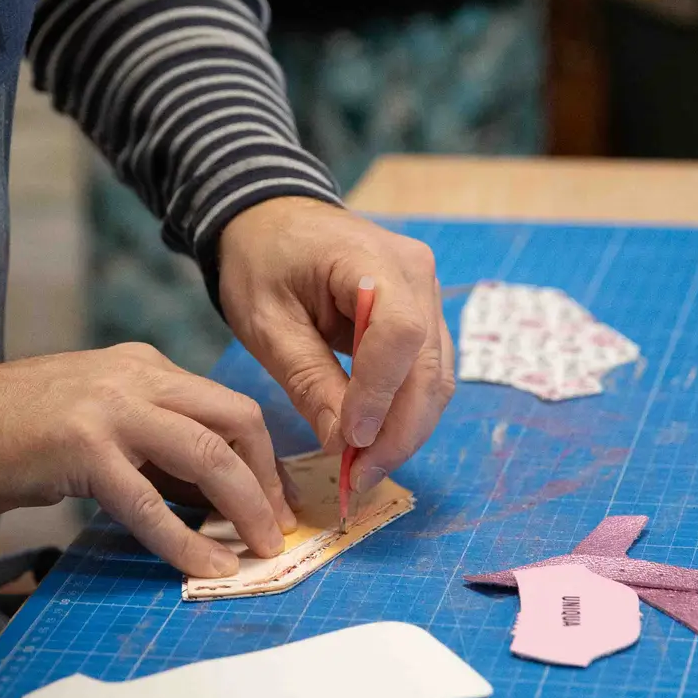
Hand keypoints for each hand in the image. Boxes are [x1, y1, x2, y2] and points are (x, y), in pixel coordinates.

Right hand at [0, 344, 295, 577]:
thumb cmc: (21, 432)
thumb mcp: (103, 421)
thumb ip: (156, 449)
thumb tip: (217, 498)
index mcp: (145, 366)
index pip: (227, 405)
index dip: (263, 457)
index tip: (275, 500)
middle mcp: (137, 376)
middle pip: (235, 420)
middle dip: (267, 478)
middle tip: (277, 527)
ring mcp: (112, 409)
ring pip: (207, 456)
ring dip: (244, 507)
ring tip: (258, 549)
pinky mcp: (84, 449)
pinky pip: (152, 505)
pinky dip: (187, 541)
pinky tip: (206, 568)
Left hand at [217, 197, 454, 491]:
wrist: (272, 219)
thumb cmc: (262, 261)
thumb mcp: (267, 323)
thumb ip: (308, 380)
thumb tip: (345, 446)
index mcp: (373, 259)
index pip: (400, 333)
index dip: (380, 394)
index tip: (350, 441)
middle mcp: (417, 274)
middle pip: (430, 367)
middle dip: (399, 432)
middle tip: (359, 479)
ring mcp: (427, 295)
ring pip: (436, 378)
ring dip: (406, 431)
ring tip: (364, 470)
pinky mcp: (423, 316)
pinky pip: (426, 373)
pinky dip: (403, 413)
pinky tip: (373, 443)